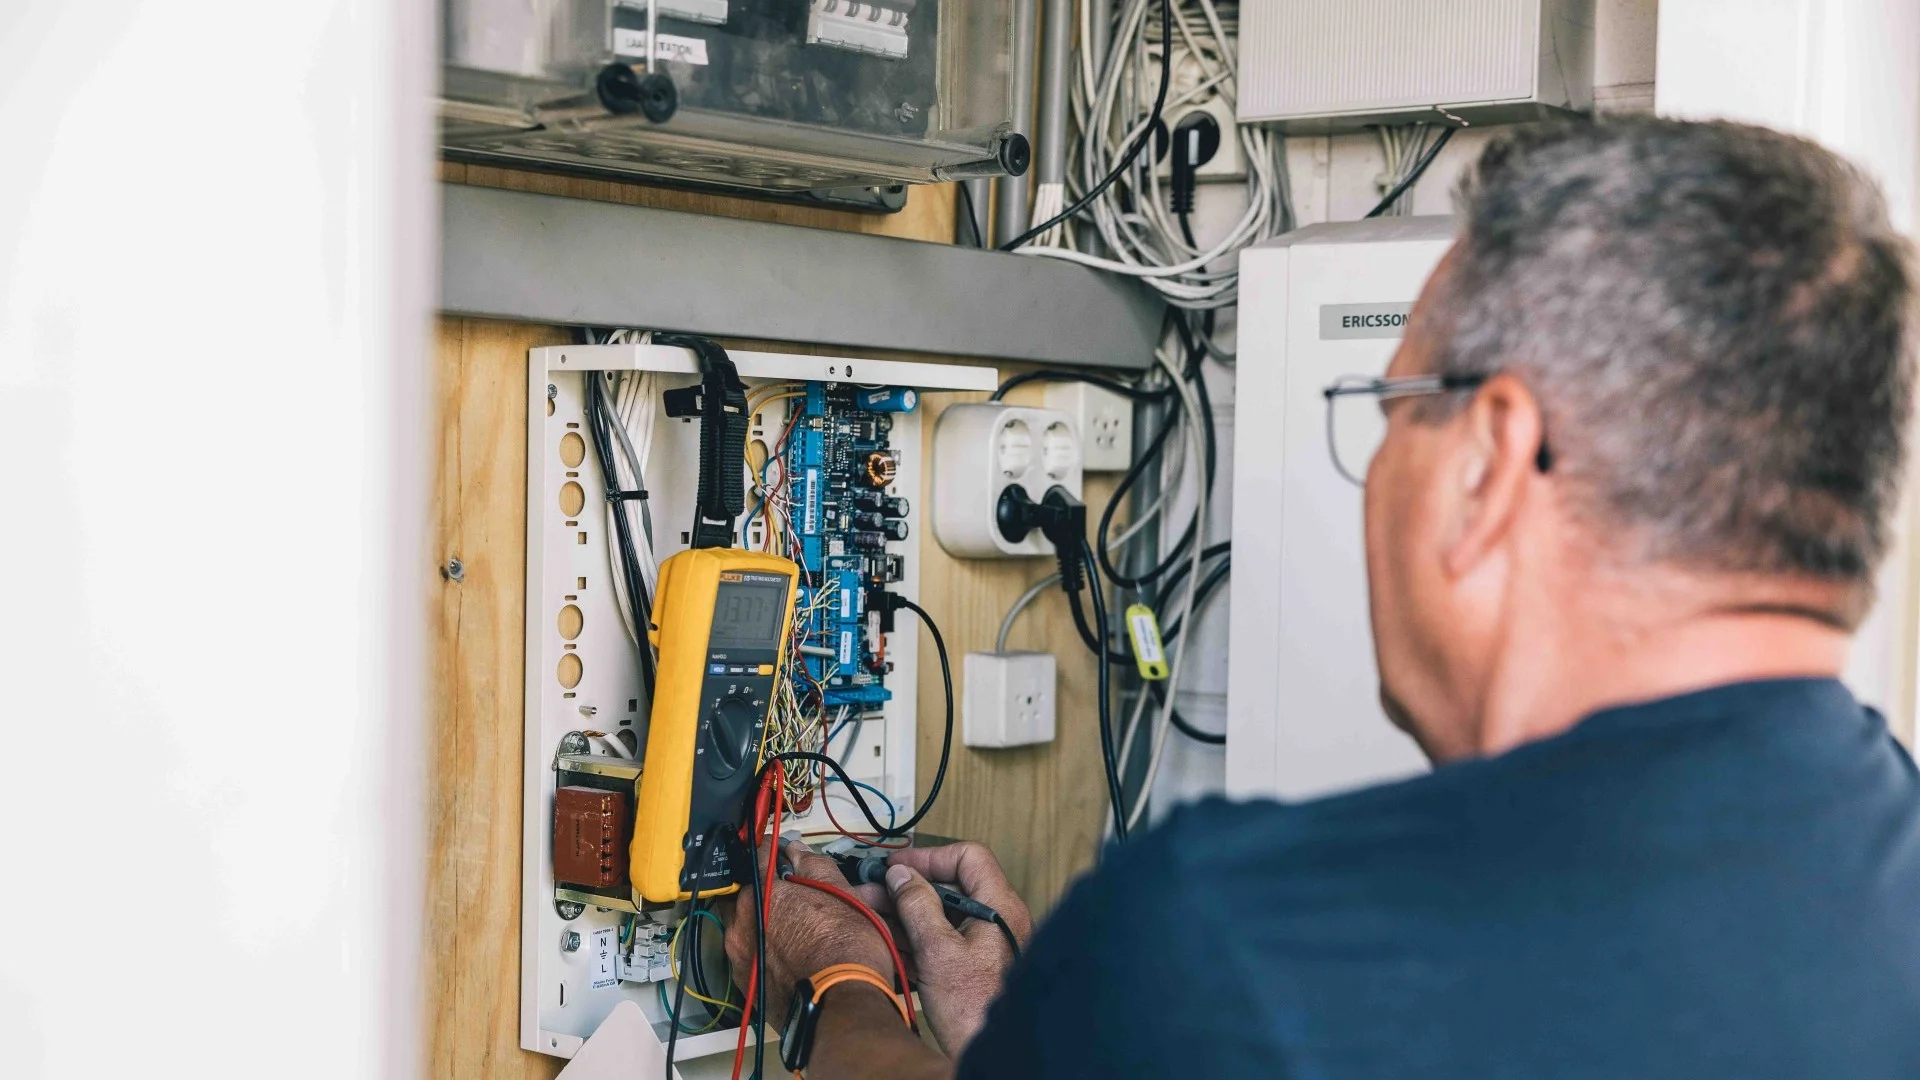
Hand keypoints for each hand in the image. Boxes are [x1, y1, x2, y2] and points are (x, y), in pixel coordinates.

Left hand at [723, 836, 898, 1029]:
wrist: (841, 1009)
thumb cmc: (847, 950)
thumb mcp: (843, 894)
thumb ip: (815, 866)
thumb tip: (798, 851)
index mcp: (763, 893)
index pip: (759, 855)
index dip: (773, 849)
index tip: (780, 851)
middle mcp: (742, 923)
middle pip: (746, 893)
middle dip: (763, 889)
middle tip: (789, 893)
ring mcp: (740, 956)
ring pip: (743, 926)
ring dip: (760, 920)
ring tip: (790, 927)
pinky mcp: (746, 985)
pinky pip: (747, 956)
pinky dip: (762, 950)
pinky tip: (787, 955)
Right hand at [868, 841, 1031, 1056]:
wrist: (992, 1056)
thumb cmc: (975, 1008)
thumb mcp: (938, 951)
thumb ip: (918, 906)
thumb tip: (900, 875)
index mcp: (999, 906)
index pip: (969, 858)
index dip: (930, 857)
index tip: (897, 868)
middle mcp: (996, 920)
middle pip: (949, 887)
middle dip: (907, 890)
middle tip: (872, 893)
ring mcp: (985, 945)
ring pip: (941, 916)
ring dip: (904, 915)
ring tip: (869, 916)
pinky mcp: (973, 968)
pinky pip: (942, 942)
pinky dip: (915, 940)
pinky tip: (885, 943)